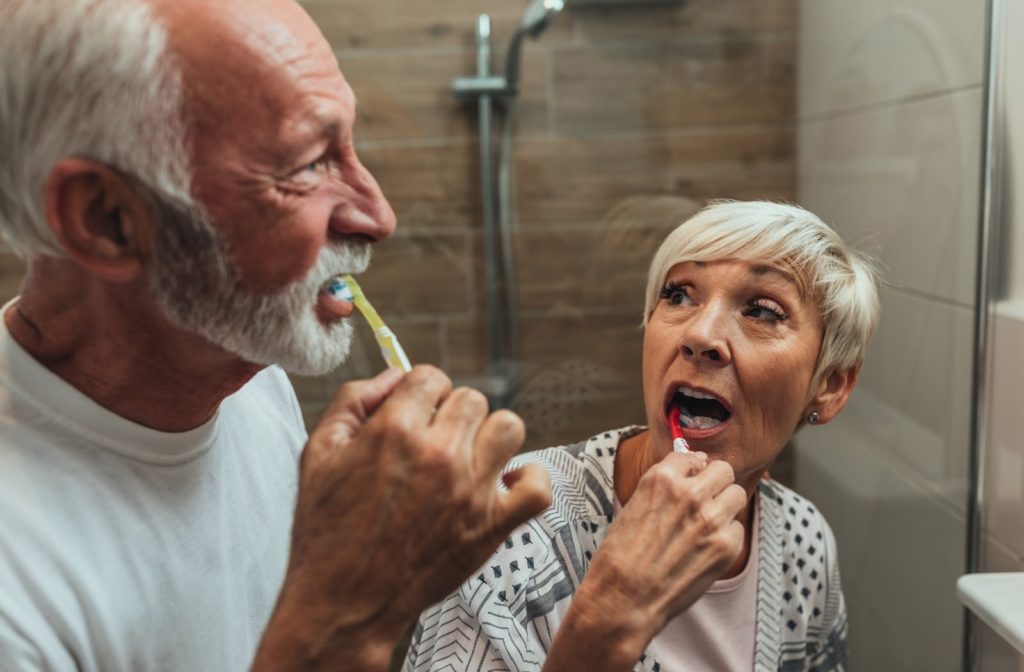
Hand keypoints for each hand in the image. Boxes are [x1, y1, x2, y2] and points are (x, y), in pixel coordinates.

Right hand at [254, 365, 551, 670]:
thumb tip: (394, 375)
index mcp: (395, 430)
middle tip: (431, 443)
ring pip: (509, 427)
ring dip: (489, 437)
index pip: (430, 376)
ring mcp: (471, 491)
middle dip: (450, 414)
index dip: (419, 393)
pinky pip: (537, 486)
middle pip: (471, 399)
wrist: (345, 603)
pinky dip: (527, 480)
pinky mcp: (492, 526)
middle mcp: (439, 455)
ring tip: (467, 458)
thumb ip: (354, 400)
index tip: (413, 414)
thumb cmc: (328, 531)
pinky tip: (502, 483)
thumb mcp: (318, 451)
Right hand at [545, 453, 744, 671]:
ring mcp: (711, 519)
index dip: (692, 470)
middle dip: (715, 483)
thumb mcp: (634, 504)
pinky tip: (703, 551)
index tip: (690, 480)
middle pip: (723, 470)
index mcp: (661, 478)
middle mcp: (689, 493)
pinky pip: (737, 529)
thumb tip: (693, 465)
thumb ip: (665, 484)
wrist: (624, 597)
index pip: (692, 456)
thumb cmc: (621, 554)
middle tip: (705, 501)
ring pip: (737, 495)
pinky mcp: (726, 545)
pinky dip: (725, 538)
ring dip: (724, 507)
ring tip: (705, 527)